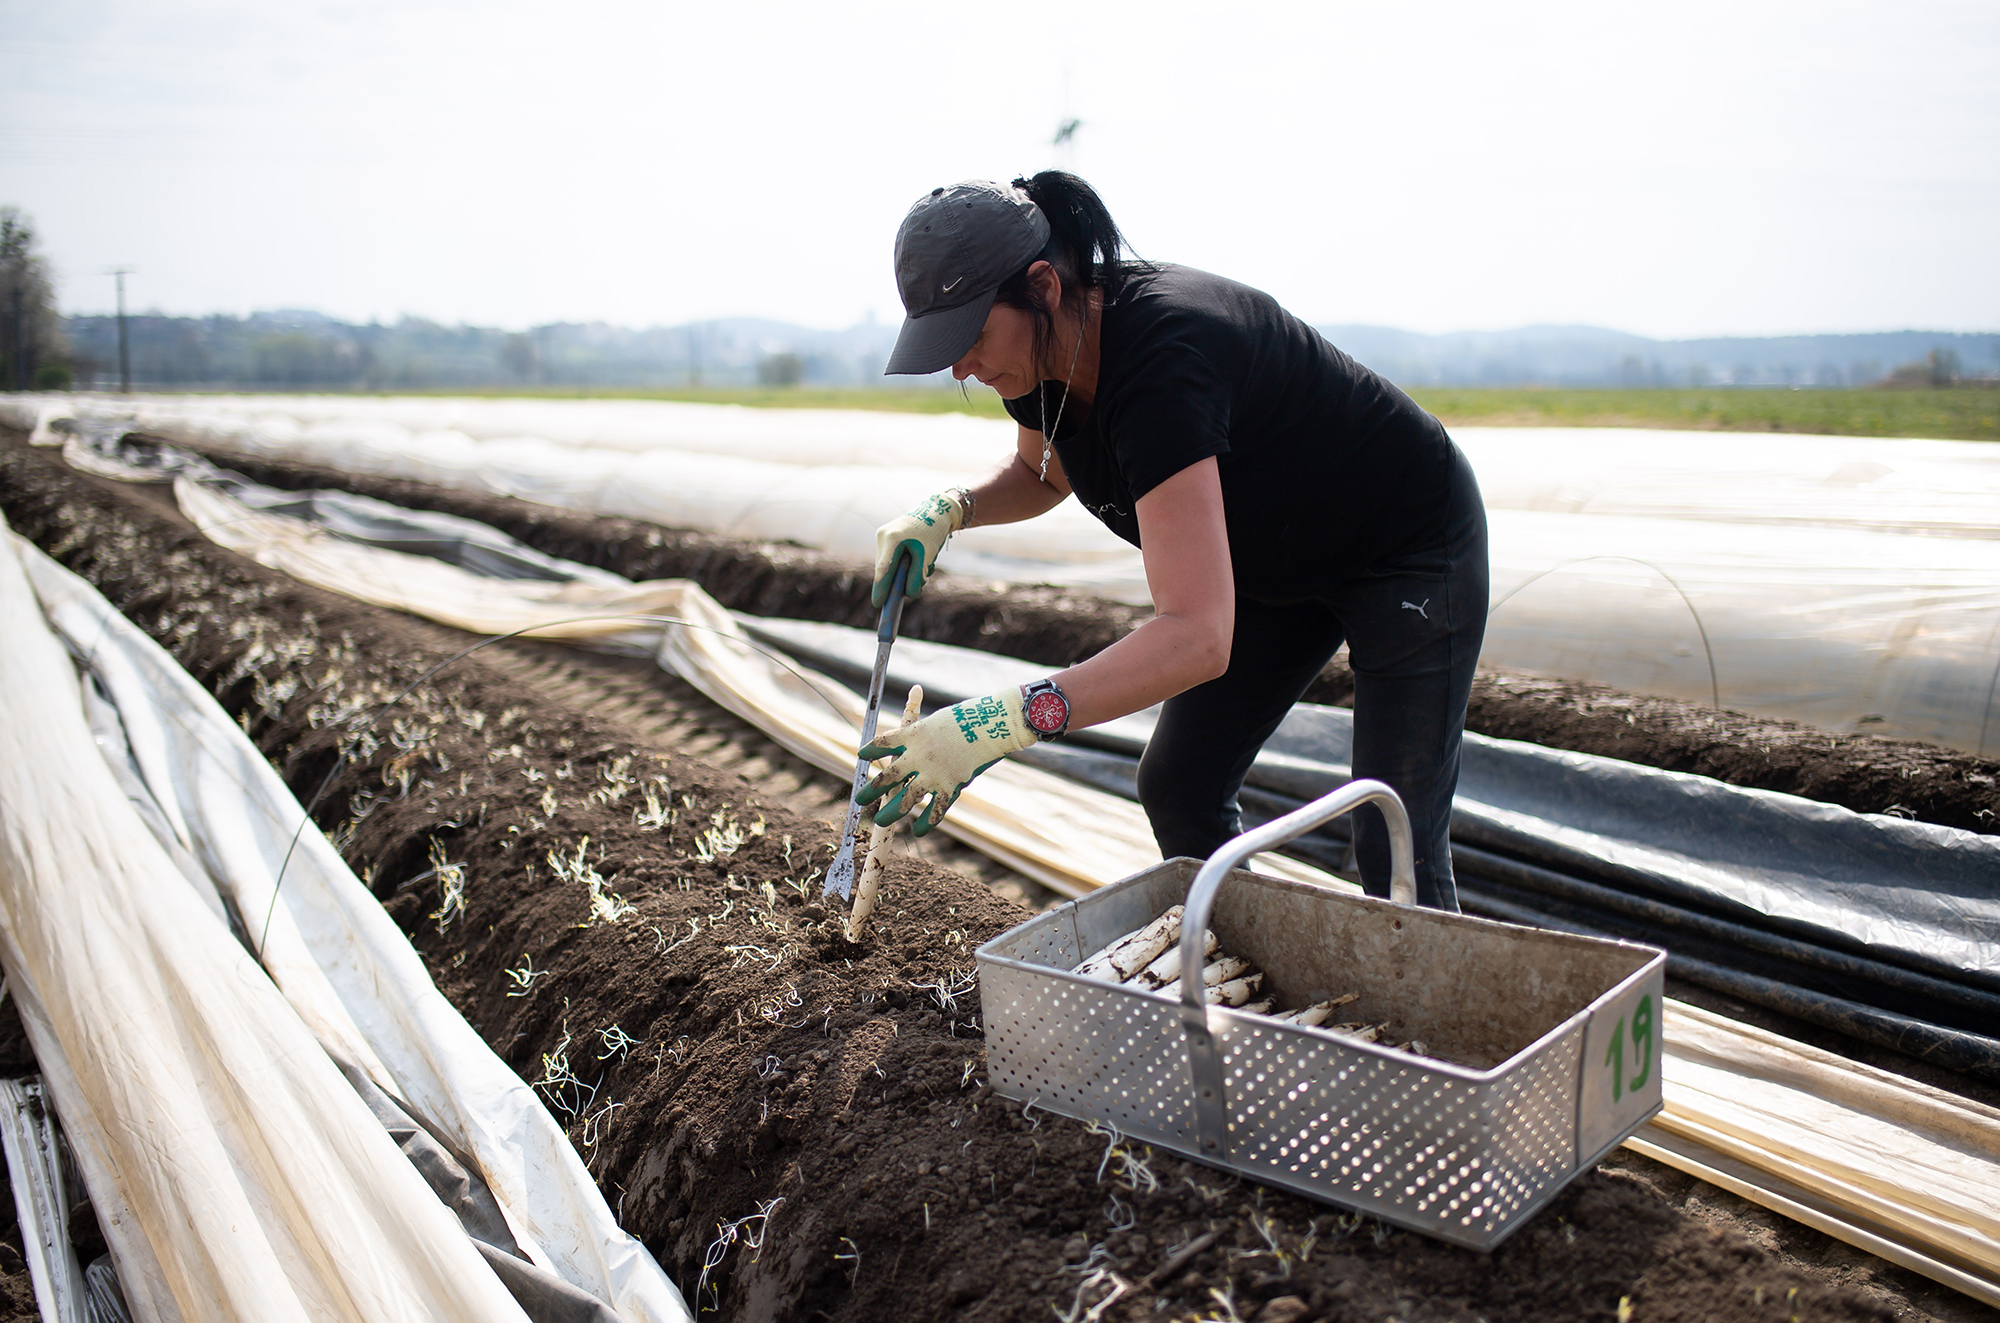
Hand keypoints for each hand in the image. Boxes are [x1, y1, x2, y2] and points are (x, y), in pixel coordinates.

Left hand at [855, 689, 1034, 833]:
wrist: (986, 725)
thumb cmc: (965, 718)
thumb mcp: (936, 721)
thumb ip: (921, 734)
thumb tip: (909, 741)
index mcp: (912, 735)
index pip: (884, 744)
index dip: (872, 751)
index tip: (861, 756)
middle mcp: (917, 757)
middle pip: (888, 776)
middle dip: (872, 790)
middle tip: (860, 800)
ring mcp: (932, 774)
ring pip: (907, 799)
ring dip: (892, 812)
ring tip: (881, 821)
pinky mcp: (949, 787)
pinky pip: (935, 810)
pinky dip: (926, 823)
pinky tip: (917, 831)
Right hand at [872, 491, 964, 605]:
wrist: (935, 510)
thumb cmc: (932, 531)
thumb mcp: (927, 556)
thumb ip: (916, 576)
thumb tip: (908, 594)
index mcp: (891, 538)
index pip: (883, 569)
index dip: (880, 588)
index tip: (878, 604)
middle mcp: (883, 536)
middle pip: (885, 569)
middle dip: (896, 583)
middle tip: (900, 598)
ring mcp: (884, 536)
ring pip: (890, 565)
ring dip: (905, 573)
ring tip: (926, 566)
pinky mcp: (888, 538)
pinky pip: (893, 559)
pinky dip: (905, 565)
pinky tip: (921, 561)